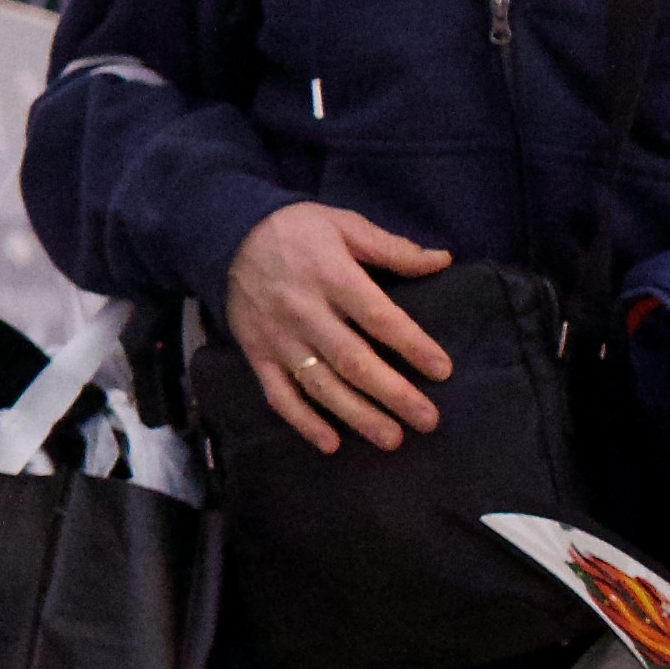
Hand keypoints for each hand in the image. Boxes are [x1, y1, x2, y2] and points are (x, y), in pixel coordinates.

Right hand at [221, 204, 456, 452]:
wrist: (226, 235)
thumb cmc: (296, 230)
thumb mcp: (344, 224)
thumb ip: (392, 248)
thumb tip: (442, 260)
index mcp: (330, 275)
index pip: (377, 317)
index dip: (412, 346)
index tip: (443, 370)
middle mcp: (304, 311)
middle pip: (353, 360)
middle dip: (393, 394)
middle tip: (428, 420)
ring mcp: (278, 337)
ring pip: (320, 384)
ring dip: (357, 415)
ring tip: (392, 439)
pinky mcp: (256, 354)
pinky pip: (279, 394)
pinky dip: (303, 421)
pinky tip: (331, 444)